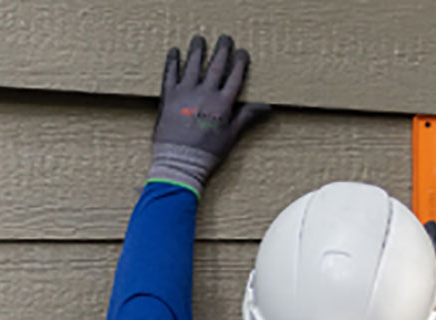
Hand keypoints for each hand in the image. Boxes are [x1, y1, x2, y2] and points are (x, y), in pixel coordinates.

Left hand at [148, 34, 270, 197]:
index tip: (242, 52)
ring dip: (197, 50)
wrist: (179, 165)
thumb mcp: (231, 136)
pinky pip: (169, 75)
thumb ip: (246, 116)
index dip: (240, 61)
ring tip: (199, 39)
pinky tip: (173, 52)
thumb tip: (267, 107)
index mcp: (223, 103)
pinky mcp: (168, 99)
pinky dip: (172, 62)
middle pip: (216, 66)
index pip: (235, 75)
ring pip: (193, 65)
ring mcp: (186, 95)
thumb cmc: (206, 154)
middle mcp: (206, 94)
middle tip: (224, 38)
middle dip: (222, 50)